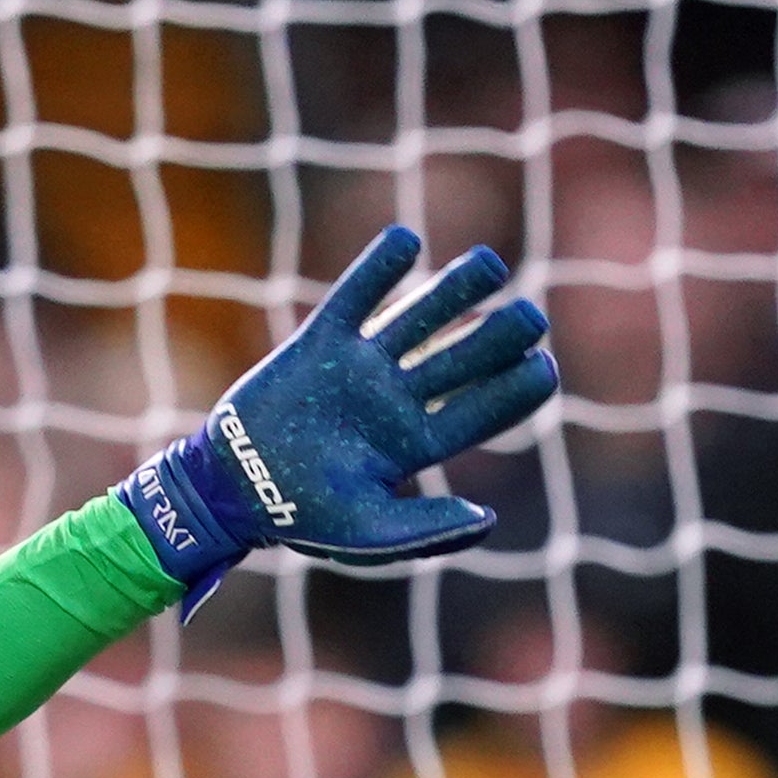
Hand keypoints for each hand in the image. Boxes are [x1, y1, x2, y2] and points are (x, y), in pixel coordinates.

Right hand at [116, 226, 561, 598]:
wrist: (231, 491)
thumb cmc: (302, 519)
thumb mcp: (368, 535)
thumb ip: (426, 530)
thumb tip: (487, 520)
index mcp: (414, 443)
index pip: (478, 411)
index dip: (514, 391)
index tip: (545, 368)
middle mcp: (395, 399)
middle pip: (459, 358)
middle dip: (496, 337)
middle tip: (531, 317)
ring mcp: (359, 367)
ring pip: (417, 318)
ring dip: (454, 290)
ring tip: (491, 263)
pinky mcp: (318, 342)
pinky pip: (354, 296)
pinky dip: (378, 269)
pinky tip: (406, 242)